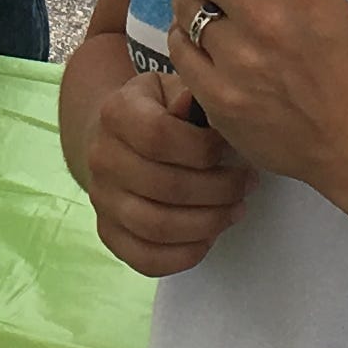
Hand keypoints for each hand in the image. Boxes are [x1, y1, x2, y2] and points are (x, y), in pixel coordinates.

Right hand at [76, 66, 253, 277]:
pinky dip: (186, 254)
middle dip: (218, 190)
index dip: (203, 149)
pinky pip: (146, 258)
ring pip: (156, 226)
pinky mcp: (109, 233)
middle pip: (164, 186)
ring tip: (235, 209)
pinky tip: (210, 236)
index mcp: (116, 113)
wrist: (118, 139)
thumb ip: (190, 97)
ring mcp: (101, 200)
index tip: (230, 148)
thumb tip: (195, 98)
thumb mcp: (173, 90)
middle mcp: (101, 158)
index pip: (158, 137)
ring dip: (208, 223)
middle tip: (247, 184)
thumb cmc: (158, 111)